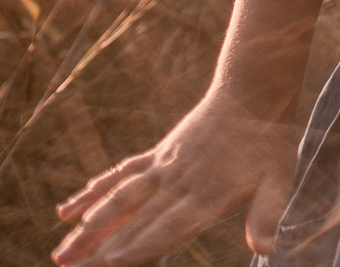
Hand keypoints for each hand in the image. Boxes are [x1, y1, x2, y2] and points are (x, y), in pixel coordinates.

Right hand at [52, 90, 299, 264]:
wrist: (253, 91)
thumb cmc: (270, 142)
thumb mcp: (279, 180)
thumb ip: (267, 213)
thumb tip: (267, 247)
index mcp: (206, 194)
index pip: (168, 225)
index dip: (141, 243)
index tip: (111, 260)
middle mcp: (178, 182)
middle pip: (134, 218)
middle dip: (99, 246)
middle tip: (66, 266)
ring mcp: (163, 167)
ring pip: (118, 199)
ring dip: (88, 226)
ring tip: (60, 252)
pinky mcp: (157, 155)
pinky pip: (121, 175)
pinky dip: (95, 192)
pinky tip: (69, 210)